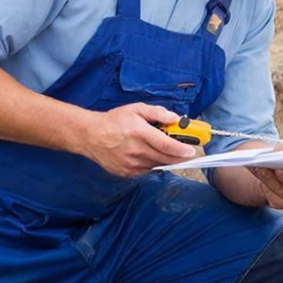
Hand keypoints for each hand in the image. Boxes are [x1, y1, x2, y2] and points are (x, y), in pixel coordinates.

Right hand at [80, 103, 196, 176]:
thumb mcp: (136, 109)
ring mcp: (130, 164)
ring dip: (166, 160)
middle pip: (165, 159)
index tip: (192, 150)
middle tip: (187, 153)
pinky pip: (147, 171)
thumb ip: (158, 113)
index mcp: (138, 132)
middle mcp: (135, 150)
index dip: (182, 149)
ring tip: (167, 151)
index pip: (166, 145)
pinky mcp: (127, 173)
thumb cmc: (114, 121)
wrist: (90, 136)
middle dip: (180, 157)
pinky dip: (153, 164)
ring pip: (158, 166)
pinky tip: (150, 155)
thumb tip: (176, 119)